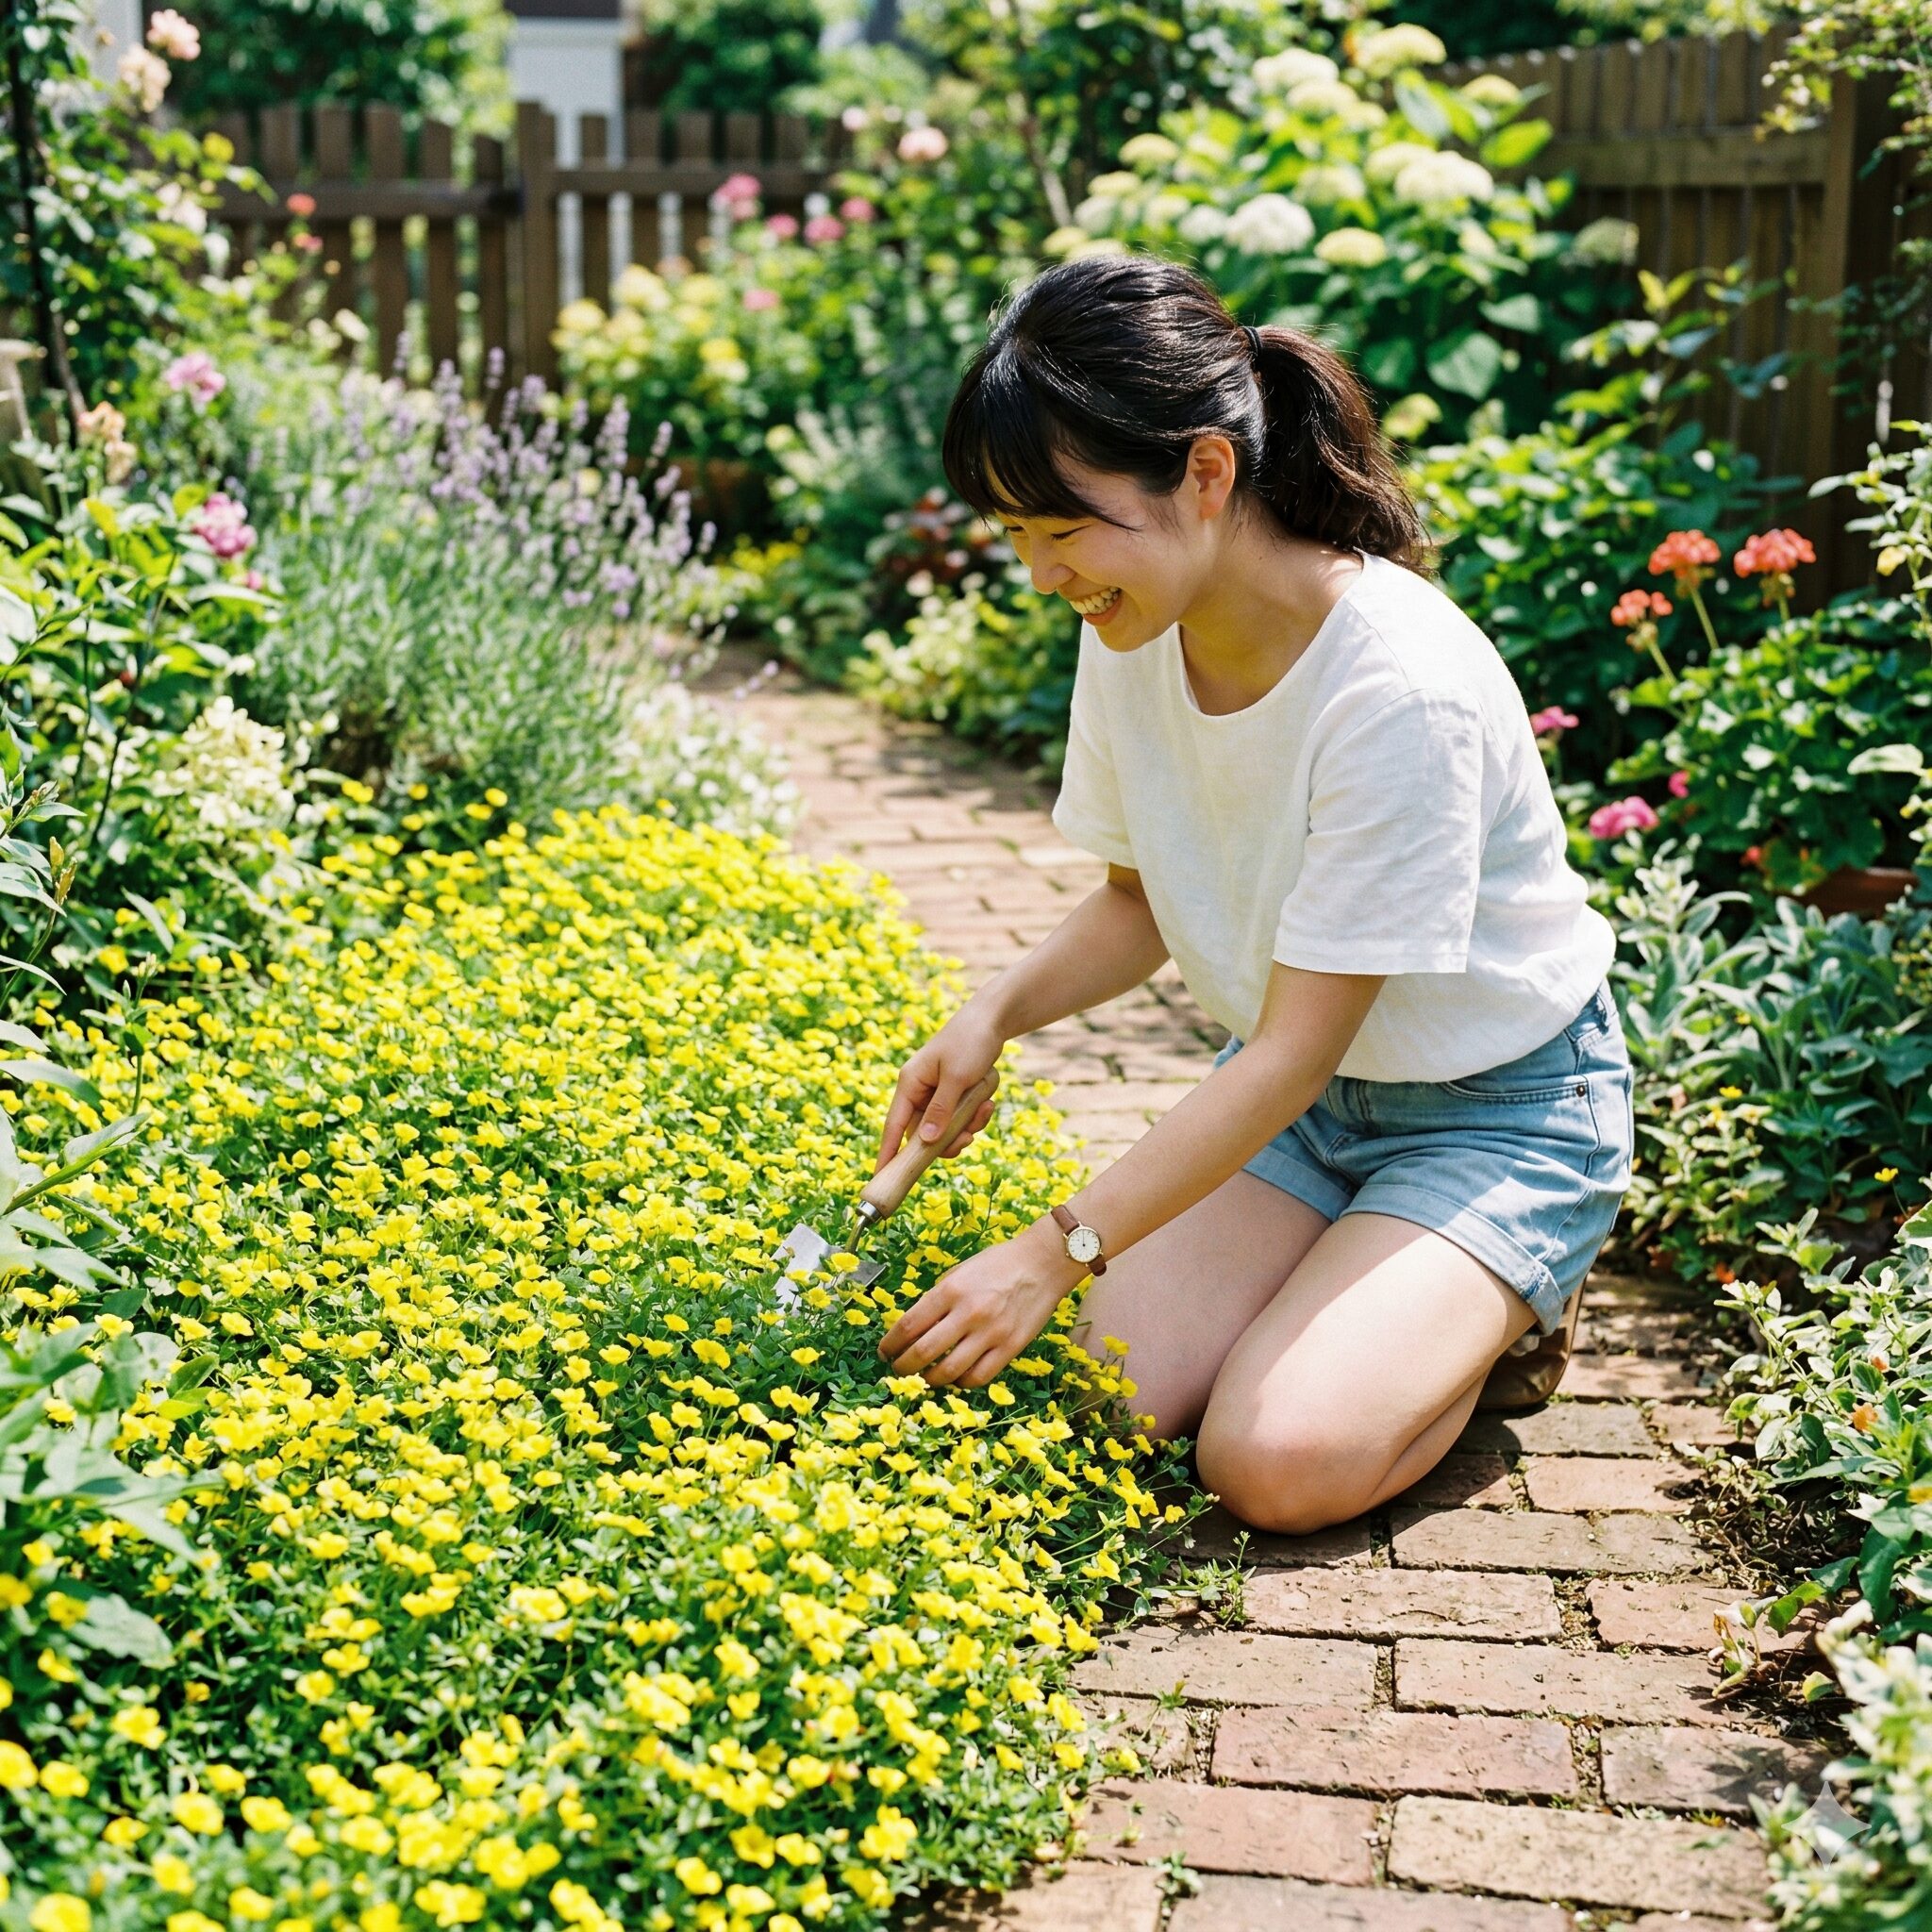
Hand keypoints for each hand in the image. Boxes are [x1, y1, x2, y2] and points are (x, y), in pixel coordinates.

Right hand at [875, 1011, 1006, 1174]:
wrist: (992, 1020)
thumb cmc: (970, 1042)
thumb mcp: (957, 1078)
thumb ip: (940, 1111)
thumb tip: (924, 1143)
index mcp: (910, 1084)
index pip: (894, 1127)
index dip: (887, 1153)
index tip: (880, 1177)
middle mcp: (919, 1091)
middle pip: (924, 1134)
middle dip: (948, 1140)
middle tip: (970, 1139)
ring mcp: (936, 1094)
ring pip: (945, 1129)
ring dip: (966, 1127)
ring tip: (985, 1108)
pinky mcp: (953, 1094)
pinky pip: (959, 1118)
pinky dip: (974, 1116)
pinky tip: (987, 1101)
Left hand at [877, 1220, 1085, 1388]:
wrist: (1043, 1263)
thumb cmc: (997, 1264)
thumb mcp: (959, 1272)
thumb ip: (937, 1299)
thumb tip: (912, 1329)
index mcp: (951, 1290)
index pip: (909, 1326)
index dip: (890, 1344)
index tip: (884, 1352)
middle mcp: (969, 1312)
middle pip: (923, 1352)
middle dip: (903, 1367)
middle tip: (897, 1369)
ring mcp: (992, 1333)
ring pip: (949, 1372)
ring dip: (929, 1379)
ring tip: (924, 1377)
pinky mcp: (1011, 1347)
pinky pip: (978, 1377)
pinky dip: (960, 1382)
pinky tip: (954, 1377)